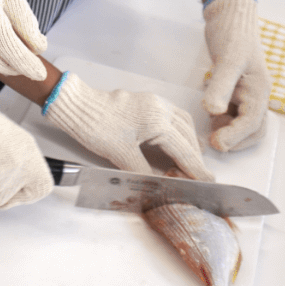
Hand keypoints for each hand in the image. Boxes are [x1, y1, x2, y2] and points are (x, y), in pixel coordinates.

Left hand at [43, 72, 214, 181]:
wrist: (77, 106)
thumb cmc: (96, 127)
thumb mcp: (121, 156)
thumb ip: (144, 171)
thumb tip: (160, 184)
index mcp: (158, 121)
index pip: (184, 149)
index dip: (196, 168)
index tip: (207, 181)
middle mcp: (160, 108)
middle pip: (188, 135)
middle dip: (195, 156)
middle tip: (199, 175)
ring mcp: (153, 102)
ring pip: (182, 122)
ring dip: (188, 141)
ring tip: (190, 160)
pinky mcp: (145, 101)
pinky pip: (172, 115)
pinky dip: (178, 131)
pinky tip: (174, 141)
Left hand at [202, 0, 269, 151]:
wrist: (230, 16)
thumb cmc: (233, 35)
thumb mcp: (226, 60)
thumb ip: (221, 86)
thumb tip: (213, 112)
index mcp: (260, 90)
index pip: (252, 123)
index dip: (235, 137)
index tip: (216, 144)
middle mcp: (256, 95)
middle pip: (253, 129)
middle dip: (235, 139)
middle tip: (212, 141)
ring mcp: (246, 93)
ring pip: (241, 122)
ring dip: (227, 129)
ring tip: (208, 124)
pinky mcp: (235, 89)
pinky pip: (231, 111)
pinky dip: (220, 117)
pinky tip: (207, 108)